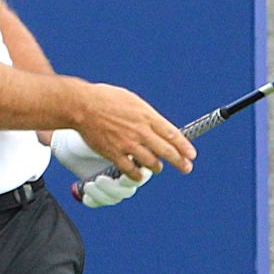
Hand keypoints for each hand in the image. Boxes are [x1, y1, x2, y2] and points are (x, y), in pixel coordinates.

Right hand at [66, 82, 193, 179]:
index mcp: (146, 116)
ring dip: (157, 167)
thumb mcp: (132, 100)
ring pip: (151, 162)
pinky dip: (137, 174)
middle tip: (186, 167)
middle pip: (166, 151)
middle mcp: (140, 131)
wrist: (82, 106)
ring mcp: (128, 144)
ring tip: (158, 168)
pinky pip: (130, 170)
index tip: (191, 154)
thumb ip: (146, 115)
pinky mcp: (114, 153)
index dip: (184, 146)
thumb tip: (157, 125)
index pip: (172, 134)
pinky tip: (139, 174)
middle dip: (180, 162)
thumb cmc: (105, 98)